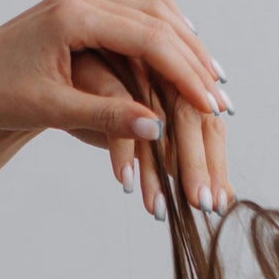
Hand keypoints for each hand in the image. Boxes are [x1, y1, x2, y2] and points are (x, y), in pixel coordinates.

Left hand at [0, 0, 228, 173]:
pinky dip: (159, 27)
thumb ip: (106, 115)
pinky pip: (131, 8)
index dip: (185, 73)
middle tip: (221, 93)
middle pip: (156, 18)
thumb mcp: (52, 109)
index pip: (148, 39)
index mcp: (74, 16)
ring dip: (182, 37)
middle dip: (192, 57)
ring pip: (148, 5)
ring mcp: (78, 0)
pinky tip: (175, 49)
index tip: (211, 104)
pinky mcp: (75, 11)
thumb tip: (158, 127)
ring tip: (209, 71)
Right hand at [68, 44, 234, 221]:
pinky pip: (115, 110)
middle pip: (188, 120)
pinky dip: (121, 146)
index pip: (210, 126)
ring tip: (157, 208)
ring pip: (153, 119)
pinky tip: (124, 179)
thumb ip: (185, 166)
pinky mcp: (98, 72)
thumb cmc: (108, 114)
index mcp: (181, 89)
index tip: (215, 206)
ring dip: (156, 169)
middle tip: (198, 205)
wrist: (53, 86)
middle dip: (196, 166)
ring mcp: (130, 70)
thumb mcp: (149, 144)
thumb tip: (224, 198)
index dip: (215, 165)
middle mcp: (162, 75)